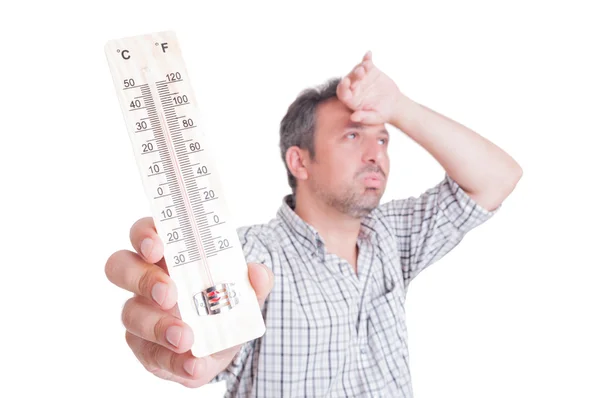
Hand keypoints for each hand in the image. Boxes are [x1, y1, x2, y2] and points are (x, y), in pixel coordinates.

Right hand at [105, 217, 273, 387]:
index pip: (143, 233)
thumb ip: (256, 280)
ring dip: (158, 326)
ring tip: (185, 337)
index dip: (144, 235)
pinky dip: (174, 361)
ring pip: (130, 314)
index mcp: (166, 253)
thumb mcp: (247, 288)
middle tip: (169, 293)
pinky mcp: (144, 347)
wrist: (225, 339)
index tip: (157, 247)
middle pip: (121, 267)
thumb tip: (258, 273)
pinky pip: (149, 354)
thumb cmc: (225, 298)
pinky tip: (193, 365)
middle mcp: (145, 279)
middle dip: (143, 279)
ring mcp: (140, 313)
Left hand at [336, 50, 409, 124]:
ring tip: (367, 66)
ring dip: (361, 66)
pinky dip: (367, 58)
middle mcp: (354, 88)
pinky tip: (369, 54)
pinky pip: (366, 63)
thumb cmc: (382, 114)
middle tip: (361, 73)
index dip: (343, 87)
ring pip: (357, 70)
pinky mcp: (370, 71)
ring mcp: (361, 78)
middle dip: (354, 75)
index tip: (346, 82)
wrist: (394, 104)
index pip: (342, 92)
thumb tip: (353, 117)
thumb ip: (363, 117)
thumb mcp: (374, 117)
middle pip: (349, 79)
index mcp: (351, 100)